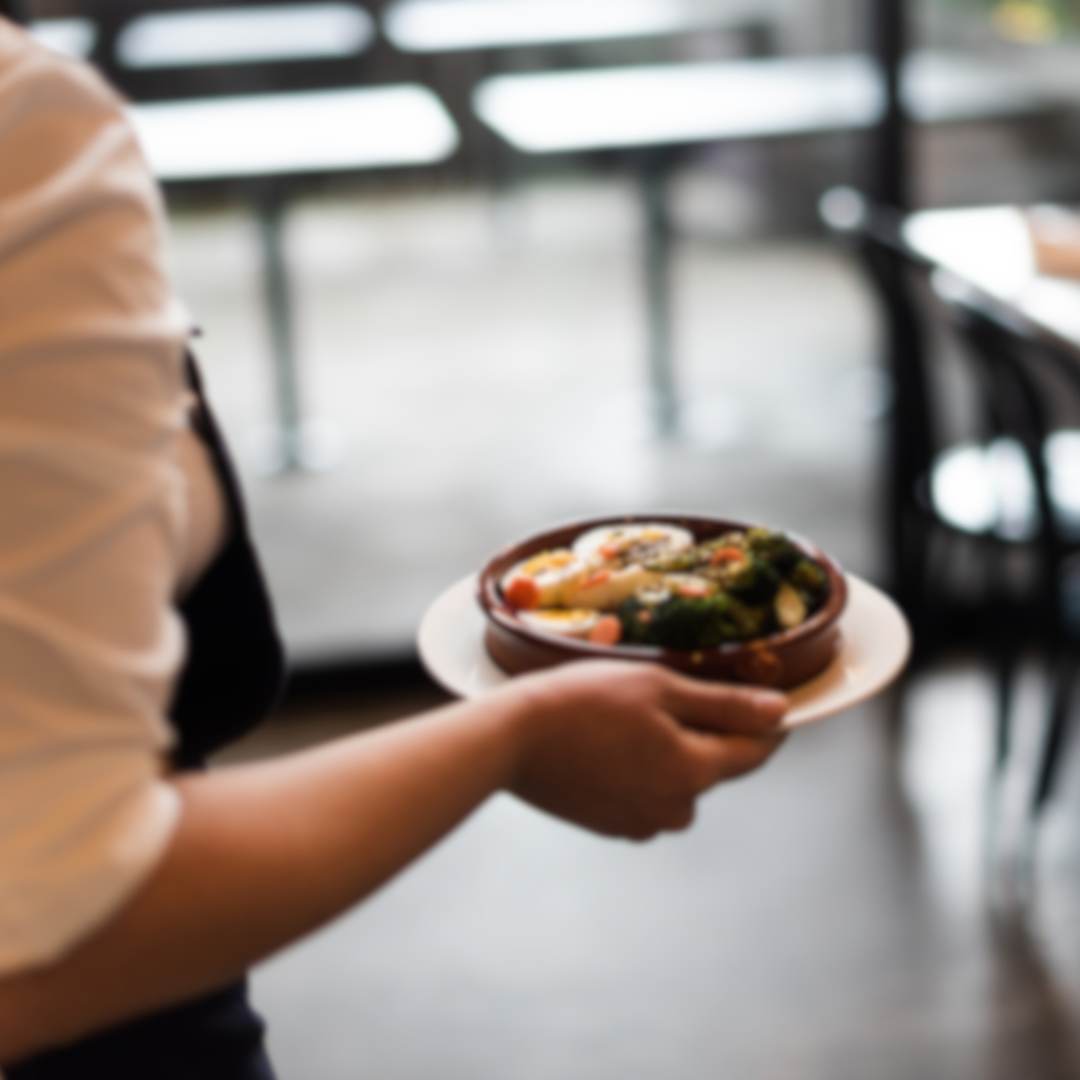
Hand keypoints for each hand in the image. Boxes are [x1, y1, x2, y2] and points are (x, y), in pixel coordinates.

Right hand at [501, 660, 786, 840]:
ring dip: (670, 753)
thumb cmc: (583, 701)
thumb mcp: (659, 687)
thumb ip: (725, 704)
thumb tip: (781, 713)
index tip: (769, 698)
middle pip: (713, 766)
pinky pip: (646, 795)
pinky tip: (608, 743)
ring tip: (631, 718)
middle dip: (705, 732)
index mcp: (693, 772)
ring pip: (678, 782)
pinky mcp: (611, 826)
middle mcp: (675, 809)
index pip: (755, 751)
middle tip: (672, 693)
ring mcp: (641, 823)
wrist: (510, 738)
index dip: (767, 722)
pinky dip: (639, 770)